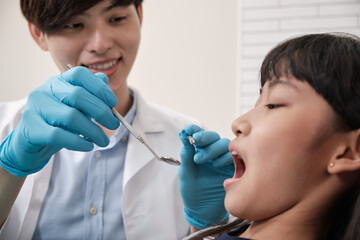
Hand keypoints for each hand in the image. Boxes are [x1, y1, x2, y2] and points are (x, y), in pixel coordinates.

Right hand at [0, 67, 118, 176]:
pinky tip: (88, 146)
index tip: (113, 103)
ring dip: (93, 131)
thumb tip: (104, 79)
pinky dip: (78, 142)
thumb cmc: (57, 124)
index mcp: (57, 82)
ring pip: (71, 117)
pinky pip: (59, 135)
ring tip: (103, 140)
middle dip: (101, 111)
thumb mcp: (75, 108)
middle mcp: (45, 91)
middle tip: (114, 124)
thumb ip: (89, 94)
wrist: (29, 145)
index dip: (99, 87)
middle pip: (78, 95)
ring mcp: (35, 109)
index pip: (79, 74)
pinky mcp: (31, 129)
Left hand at [179, 124, 233, 228]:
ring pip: (225, 144)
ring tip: (200, 160)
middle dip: (205, 137)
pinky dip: (225, 157)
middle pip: (214, 137)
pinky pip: (234, 157)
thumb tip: (184, 134)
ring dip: (213, 148)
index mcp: (200, 152)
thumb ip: (186, 154)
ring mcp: (224, 161)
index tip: (189, 128)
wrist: (202, 211)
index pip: (200, 136)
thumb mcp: (186, 172)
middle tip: (195, 140)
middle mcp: (213, 154)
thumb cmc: (192, 191)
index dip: (195, 129)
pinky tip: (216, 164)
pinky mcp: (234, 169)